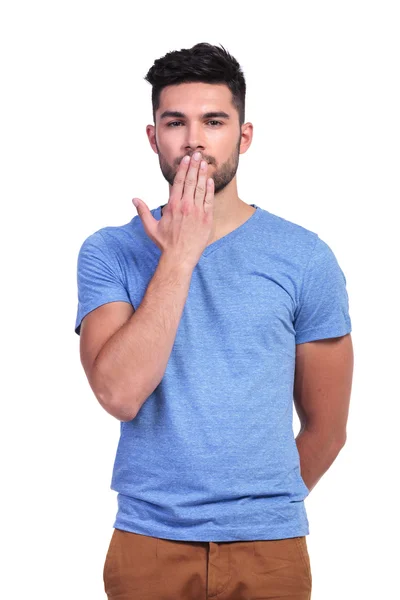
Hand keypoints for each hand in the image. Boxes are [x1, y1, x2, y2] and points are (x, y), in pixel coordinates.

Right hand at [132, 151, 214, 268]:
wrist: (179, 258)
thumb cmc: (165, 244)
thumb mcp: (151, 227)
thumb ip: (143, 211)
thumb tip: (135, 200)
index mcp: (172, 206)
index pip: (178, 182)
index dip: (183, 169)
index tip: (186, 159)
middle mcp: (185, 206)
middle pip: (190, 181)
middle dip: (194, 166)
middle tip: (198, 154)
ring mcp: (197, 212)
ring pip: (201, 188)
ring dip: (203, 174)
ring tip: (205, 163)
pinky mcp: (206, 219)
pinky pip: (209, 200)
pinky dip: (209, 189)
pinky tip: (210, 180)